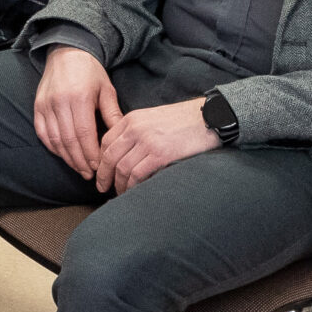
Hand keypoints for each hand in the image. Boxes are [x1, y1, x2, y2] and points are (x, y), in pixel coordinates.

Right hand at [32, 44, 121, 179]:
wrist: (67, 53)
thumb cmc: (90, 72)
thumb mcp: (107, 89)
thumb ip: (112, 114)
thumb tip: (120, 138)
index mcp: (79, 97)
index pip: (84, 134)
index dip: (91, 153)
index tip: (100, 166)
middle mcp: (59, 102)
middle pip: (69, 140)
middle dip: (80, 161)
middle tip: (90, 174)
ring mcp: (45, 104)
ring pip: (54, 139)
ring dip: (67, 157)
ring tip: (79, 168)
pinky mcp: (37, 106)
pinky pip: (42, 132)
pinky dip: (52, 147)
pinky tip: (63, 155)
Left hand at [93, 100, 220, 194]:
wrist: (211, 117)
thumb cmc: (185, 120)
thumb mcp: (154, 118)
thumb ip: (137, 131)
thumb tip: (125, 153)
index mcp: (132, 119)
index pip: (106, 141)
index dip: (100, 160)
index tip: (100, 172)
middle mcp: (135, 129)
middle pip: (109, 157)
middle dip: (103, 176)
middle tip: (103, 188)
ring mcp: (147, 141)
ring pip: (121, 168)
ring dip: (119, 185)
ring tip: (120, 194)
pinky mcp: (161, 154)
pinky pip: (138, 175)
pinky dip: (133, 187)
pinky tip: (134, 192)